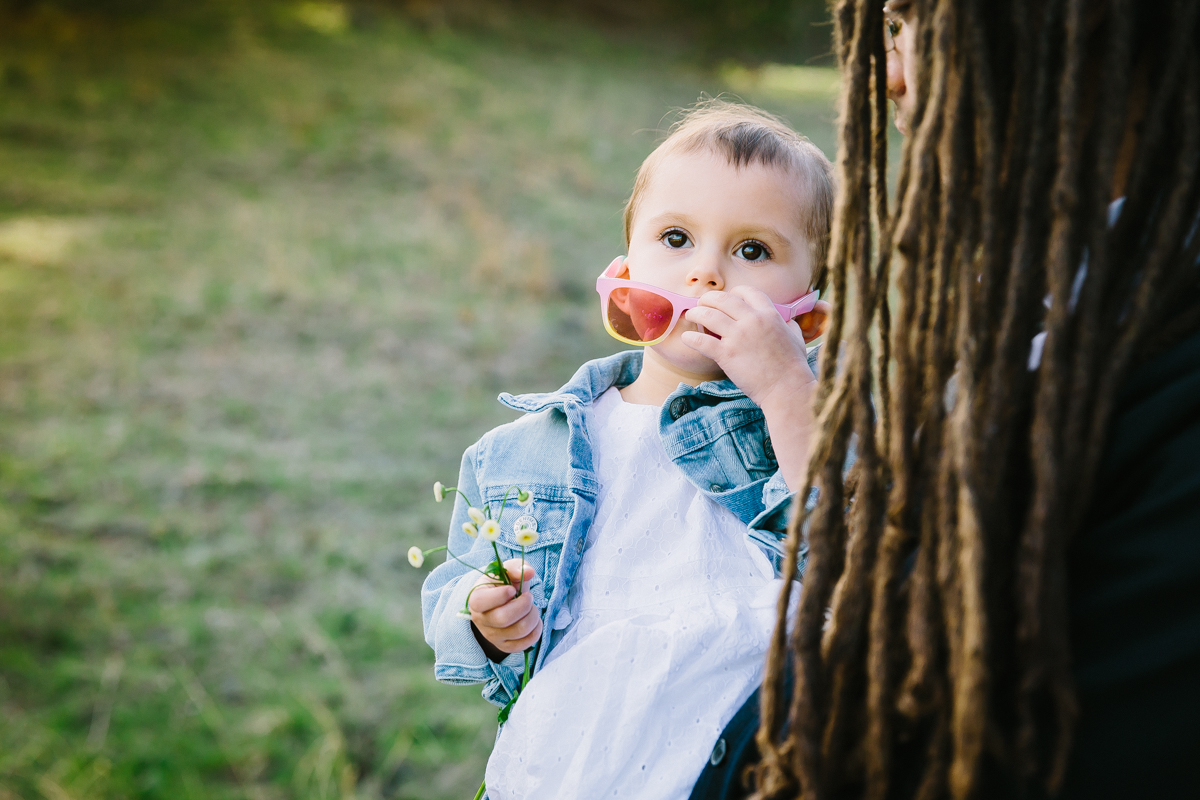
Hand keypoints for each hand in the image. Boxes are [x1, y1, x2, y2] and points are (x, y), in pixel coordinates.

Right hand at [468, 559, 541, 660]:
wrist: (501, 602)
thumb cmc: (503, 584)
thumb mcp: (506, 571)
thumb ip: (516, 567)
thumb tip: (529, 572)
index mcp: (476, 598)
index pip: (481, 602)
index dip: (501, 595)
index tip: (512, 589)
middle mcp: (480, 620)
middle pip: (503, 618)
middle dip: (524, 605)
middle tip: (528, 597)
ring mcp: (492, 636)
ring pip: (518, 631)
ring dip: (533, 616)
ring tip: (532, 608)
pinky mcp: (504, 646)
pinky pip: (525, 644)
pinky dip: (536, 630)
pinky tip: (534, 620)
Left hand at [681, 286, 830, 490]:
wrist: (787, 389)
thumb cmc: (794, 366)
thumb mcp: (796, 339)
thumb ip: (789, 326)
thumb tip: (788, 322)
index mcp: (769, 314)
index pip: (746, 292)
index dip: (734, 292)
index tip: (728, 297)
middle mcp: (752, 321)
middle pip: (723, 299)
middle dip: (709, 298)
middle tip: (702, 303)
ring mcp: (738, 337)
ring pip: (708, 315)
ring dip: (696, 313)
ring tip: (691, 315)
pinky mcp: (726, 354)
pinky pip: (702, 341)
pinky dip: (690, 338)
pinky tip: (686, 338)